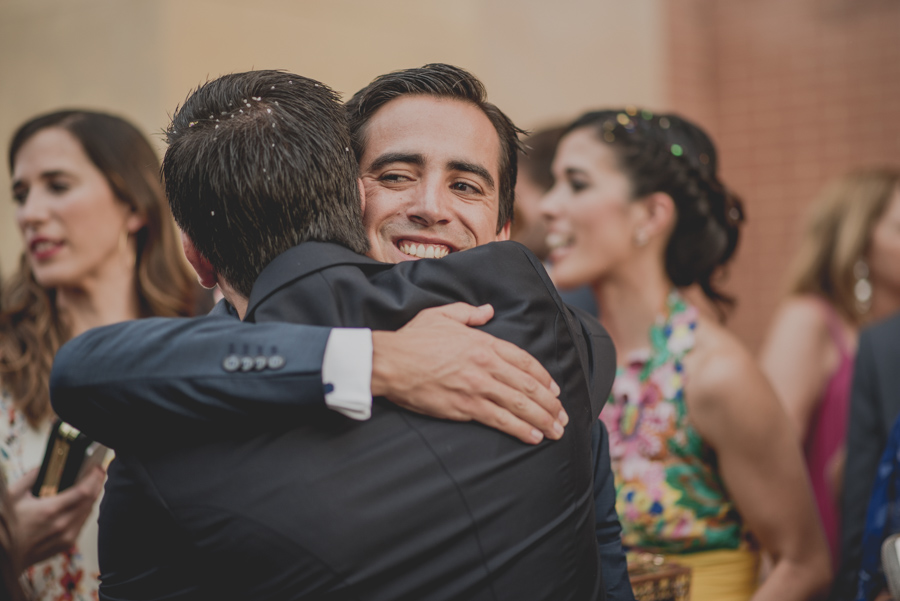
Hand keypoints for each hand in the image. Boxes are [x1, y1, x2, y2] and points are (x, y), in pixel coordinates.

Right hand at [9, 466, 104, 566]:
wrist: (3, 555)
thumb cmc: (6, 525)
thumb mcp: (12, 496)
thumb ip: (29, 477)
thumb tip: (44, 466)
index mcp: (49, 510)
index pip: (83, 491)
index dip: (94, 478)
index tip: (97, 468)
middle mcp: (62, 524)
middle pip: (90, 500)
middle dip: (97, 484)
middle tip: (98, 473)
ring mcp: (66, 536)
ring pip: (89, 512)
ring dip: (93, 497)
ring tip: (94, 484)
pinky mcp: (67, 544)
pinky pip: (83, 523)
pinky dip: (86, 510)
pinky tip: (84, 503)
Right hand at [371, 303, 566, 443]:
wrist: (391, 362)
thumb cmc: (414, 339)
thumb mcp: (442, 315)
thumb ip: (468, 313)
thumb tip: (487, 311)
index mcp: (483, 342)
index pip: (524, 360)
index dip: (543, 377)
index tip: (554, 389)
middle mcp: (486, 365)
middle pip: (527, 386)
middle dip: (550, 403)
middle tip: (562, 416)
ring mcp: (477, 387)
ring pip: (519, 404)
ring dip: (542, 419)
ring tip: (555, 431)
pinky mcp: (465, 407)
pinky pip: (500, 420)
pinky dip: (519, 429)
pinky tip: (533, 437)